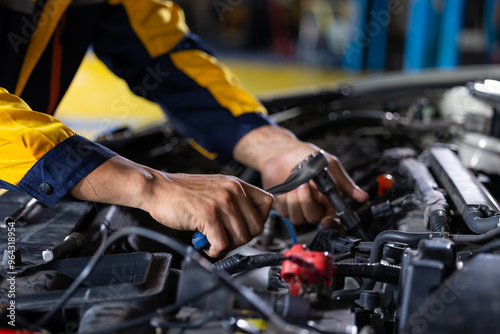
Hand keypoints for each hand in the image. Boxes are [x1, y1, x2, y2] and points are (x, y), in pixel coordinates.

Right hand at [146, 173, 272, 256]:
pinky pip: (223, 244)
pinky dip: (215, 251)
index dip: (260, 219)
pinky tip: (206, 246)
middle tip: (227, 239)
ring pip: (241, 238)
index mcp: (236, 184)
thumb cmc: (182, 191)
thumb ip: (233, 200)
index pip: (267, 203)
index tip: (246, 226)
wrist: (157, 189)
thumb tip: (247, 221)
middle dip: (242, 239)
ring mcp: (221, 203)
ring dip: (227, 246)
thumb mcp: (215, 187)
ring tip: (214, 242)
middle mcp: (232, 191)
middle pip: (256, 227)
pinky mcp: (208, 216)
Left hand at [260, 146, 367, 225]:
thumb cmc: (307, 157)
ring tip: (295, 184)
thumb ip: (345, 183)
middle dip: (307, 202)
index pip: (333, 219)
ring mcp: (299, 207)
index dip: (331, 223)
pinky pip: (284, 212)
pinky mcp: (285, 206)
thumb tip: (363, 196)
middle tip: (304, 185)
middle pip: (313, 219)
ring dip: (295, 200)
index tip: (326, 220)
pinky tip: (285, 188)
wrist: (283, 151)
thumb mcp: (330, 166)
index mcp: (328, 198)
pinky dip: (284, 199)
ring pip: (298, 218)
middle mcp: (314, 205)